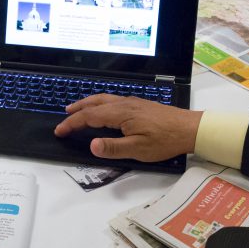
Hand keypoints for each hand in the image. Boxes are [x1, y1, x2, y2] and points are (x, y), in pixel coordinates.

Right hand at [53, 94, 201, 161]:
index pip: (90, 116)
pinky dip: (100, 103)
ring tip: (77, 108)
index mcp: (121, 113)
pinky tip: (103, 108)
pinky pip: (112, 99)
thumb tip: (91, 145)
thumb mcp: (138, 149)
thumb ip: (113, 148)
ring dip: (88, 103)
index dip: (73, 123)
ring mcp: (132, 102)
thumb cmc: (164, 140)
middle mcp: (124, 104)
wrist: (188, 128)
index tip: (60, 130)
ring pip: (104, 99)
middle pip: (94, 103)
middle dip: (77, 109)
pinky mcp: (139, 104)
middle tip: (64, 116)